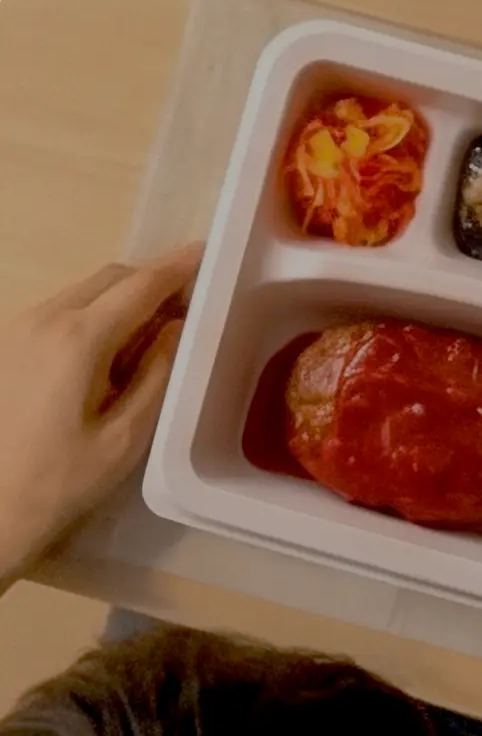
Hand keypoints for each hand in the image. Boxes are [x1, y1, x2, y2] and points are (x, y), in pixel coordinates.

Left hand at [0, 243, 201, 589]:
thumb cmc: (62, 481)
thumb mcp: (125, 437)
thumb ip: (158, 376)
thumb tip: (177, 330)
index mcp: (77, 340)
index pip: (139, 286)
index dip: (178, 268)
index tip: (208, 254)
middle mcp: (44, 320)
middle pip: (110, 279)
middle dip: (153, 283)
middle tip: (191, 306)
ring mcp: (20, 328)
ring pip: (84, 292)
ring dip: (123, 300)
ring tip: (156, 335)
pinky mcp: (9, 344)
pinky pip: (63, 312)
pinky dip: (96, 316)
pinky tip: (113, 353)